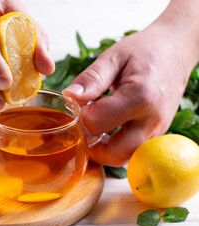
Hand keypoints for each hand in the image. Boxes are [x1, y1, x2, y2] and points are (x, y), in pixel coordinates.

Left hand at [63, 0, 198, 165]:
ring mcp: (157, 130)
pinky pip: (133, 150)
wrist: (176, 49)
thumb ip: (91, 79)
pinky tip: (108, 126)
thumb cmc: (145, 50)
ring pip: (125, 157)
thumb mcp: (113, 57)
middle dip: (91, 146)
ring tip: (94, 126)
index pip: (97, 123)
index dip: (80, 116)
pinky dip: (116, 145)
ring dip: (104, 150)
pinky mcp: (157, 133)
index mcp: (140, 97)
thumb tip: (69, 97)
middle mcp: (152, 119)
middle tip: (81, 126)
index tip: (77, 104)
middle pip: (115, 154)